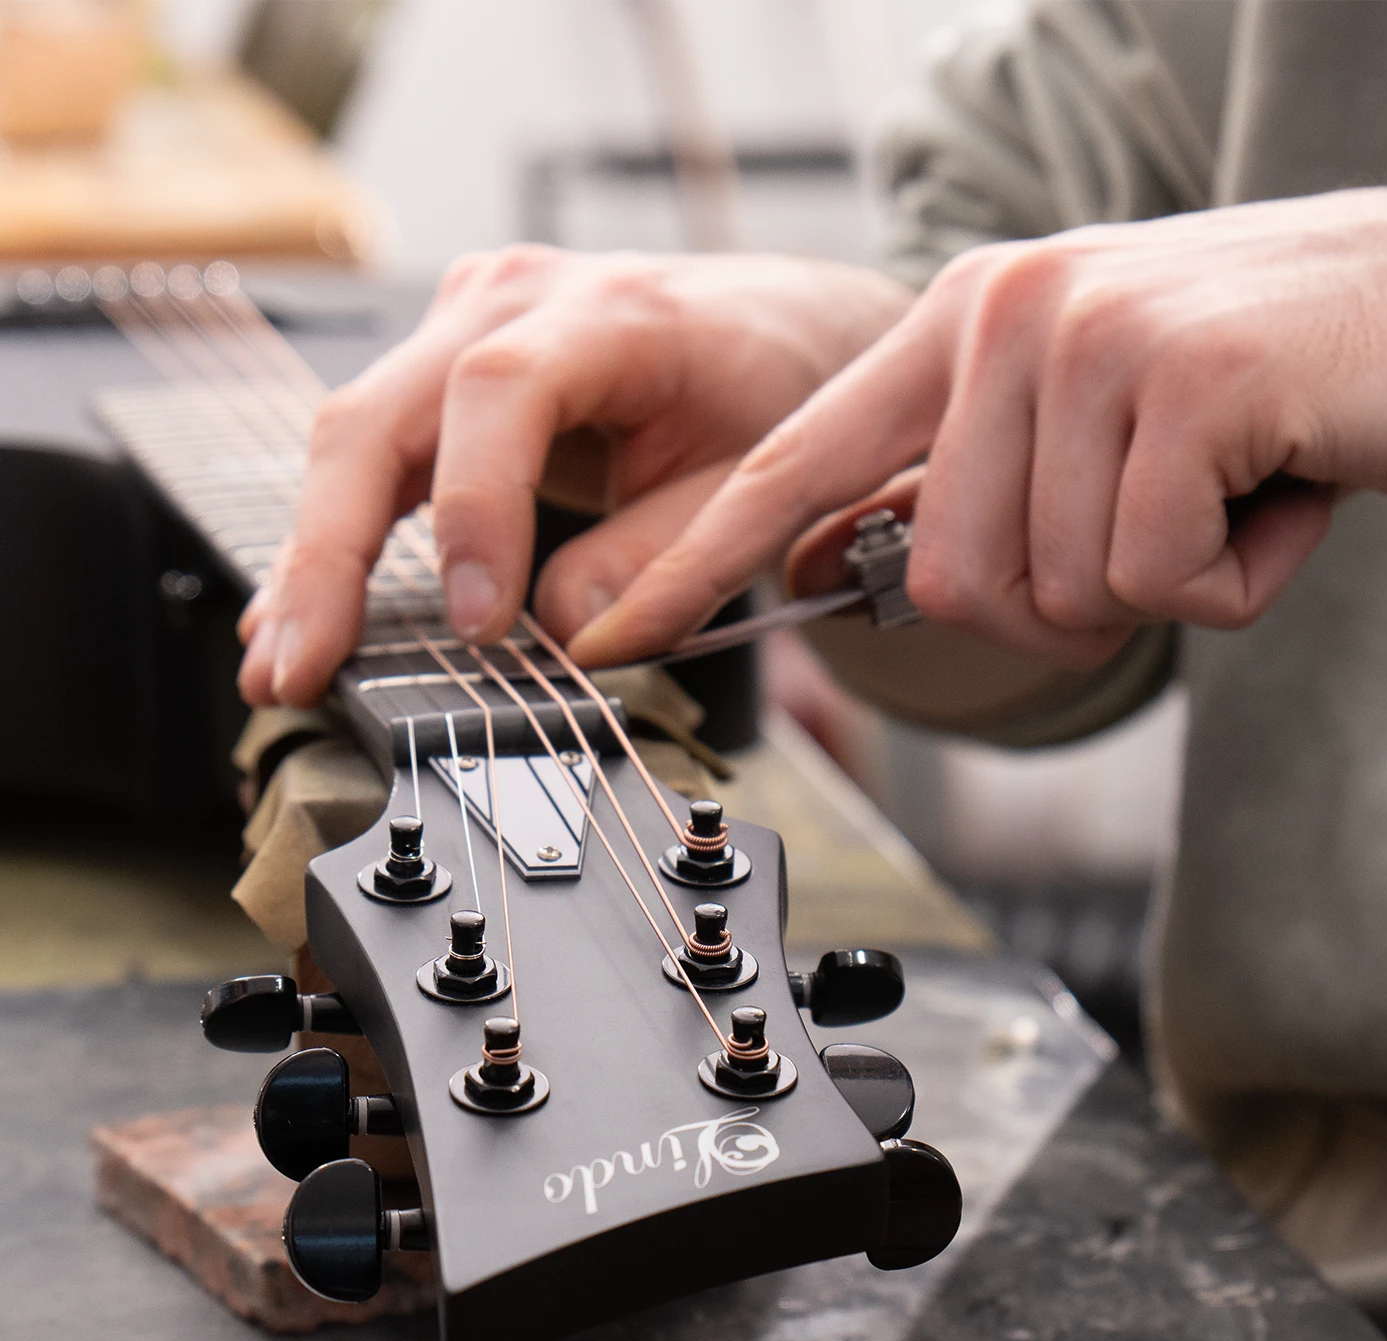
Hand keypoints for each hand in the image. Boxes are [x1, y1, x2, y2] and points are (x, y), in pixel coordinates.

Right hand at [237, 247, 912, 704]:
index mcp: (606, 312)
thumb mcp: (749, 482)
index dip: (474, 510)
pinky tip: (302, 612)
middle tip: (298, 666)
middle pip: (378, 416)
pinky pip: (375, 455)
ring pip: (355, 439)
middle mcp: (512, 301)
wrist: (779, 327)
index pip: (499, 395)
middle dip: (331, 554)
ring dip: (313, 558)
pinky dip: (341, 540)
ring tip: (279, 662)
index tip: (477, 625)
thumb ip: (662, 557)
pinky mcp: (446, 369)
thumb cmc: (774, 390)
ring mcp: (465, 327)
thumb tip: (560, 636)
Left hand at [568, 185, 1386, 669]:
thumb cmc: (1268, 389)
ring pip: (1056, 588)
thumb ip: (974, 483)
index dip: (700, 559)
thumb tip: (864, 562)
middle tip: (1169, 519)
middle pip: (953, 579)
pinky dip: (1235, 578)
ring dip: (1163, 579)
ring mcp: (1088, 335)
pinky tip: (1281, 487)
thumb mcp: (1091, 422)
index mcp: (964, 324)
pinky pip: (1159, 577)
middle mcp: (1005, 314)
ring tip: (1231, 485)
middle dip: (1071, 594)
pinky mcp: (1183, 376)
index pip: (793, 460)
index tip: (613, 633)